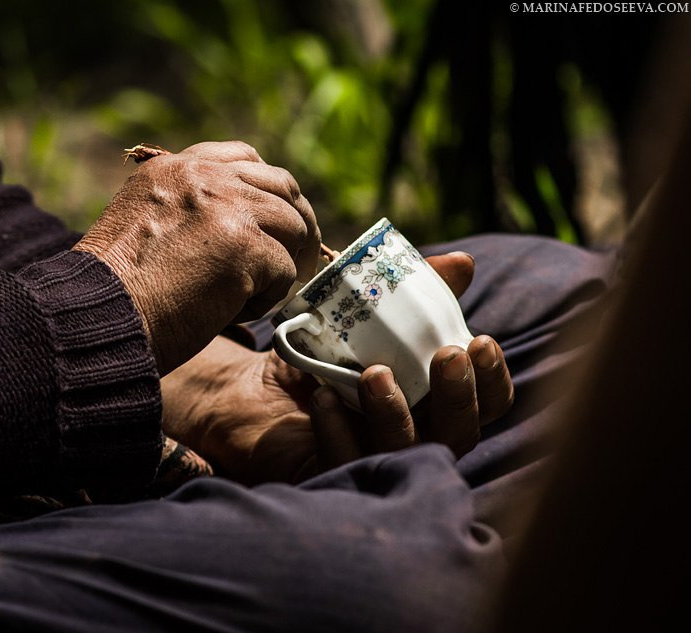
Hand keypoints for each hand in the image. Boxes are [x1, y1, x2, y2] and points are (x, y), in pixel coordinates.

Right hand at [73, 141, 319, 374]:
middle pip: (282, 186)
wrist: (95, 318)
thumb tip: (244, 231)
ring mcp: (226, 206)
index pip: (243, 158)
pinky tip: (234, 314)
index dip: (268, 190)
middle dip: (297, 225)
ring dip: (285, 265)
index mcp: (173, 168)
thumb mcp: (143, 228)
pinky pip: (285, 271)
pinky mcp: (244, 245)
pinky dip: (268, 299)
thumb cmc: (113, 292)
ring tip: (255, 297)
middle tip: (299, 262)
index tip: (274, 222)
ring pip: (293, 227)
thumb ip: (188, 213)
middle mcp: (202, 176)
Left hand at [311, 252, 513, 465]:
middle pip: (458, 434)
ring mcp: (375, 462)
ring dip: (395, 414)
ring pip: (405, 453)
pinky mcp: (331, 477)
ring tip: (375, 374)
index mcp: (433, 403)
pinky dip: (336, 429)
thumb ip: (412, 293)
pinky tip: (324, 397)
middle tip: (447, 356)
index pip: (485, 404)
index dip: (493, 380)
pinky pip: (343, 462)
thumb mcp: (363, 317)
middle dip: (458, 396)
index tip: (481, 341)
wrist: (254, 389)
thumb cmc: (321, 356)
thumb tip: (461, 262)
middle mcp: (415, 438)